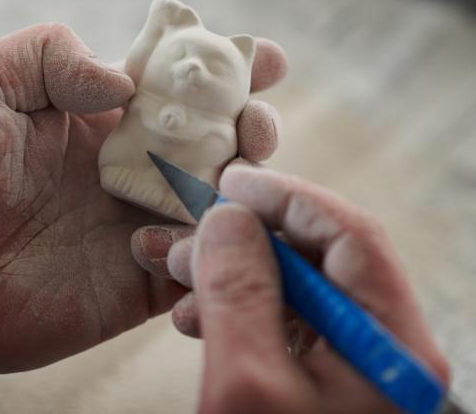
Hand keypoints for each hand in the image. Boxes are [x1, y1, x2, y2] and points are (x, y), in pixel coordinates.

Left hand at [0, 24, 285, 375]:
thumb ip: (45, 57)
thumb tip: (124, 80)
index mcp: (92, 112)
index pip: (174, 79)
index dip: (224, 64)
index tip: (260, 58)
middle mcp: (123, 164)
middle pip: (217, 138)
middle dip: (251, 124)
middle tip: (250, 127)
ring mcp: (130, 223)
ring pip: (221, 202)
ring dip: (247, 189)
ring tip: (234, 181)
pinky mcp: (131, 283)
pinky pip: (196, 267)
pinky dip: (208, 254)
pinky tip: (176, 244)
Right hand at [168, 166, 449, 412]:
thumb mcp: (245, 384)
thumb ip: (239, 291)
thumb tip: (229, 218)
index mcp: (392, 345)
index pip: (348, 236)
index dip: (286, 198)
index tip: (229, 184)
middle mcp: (384, 350)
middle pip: (322, 259)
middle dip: (249, 236)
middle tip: (191, 232)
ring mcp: (356, 369)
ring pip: (296, 291)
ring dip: (235, 273)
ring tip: (179, 276)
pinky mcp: (325, 387)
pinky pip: (284, 327)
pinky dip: (238, 311)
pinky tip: (197, 319)